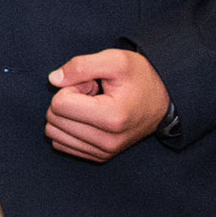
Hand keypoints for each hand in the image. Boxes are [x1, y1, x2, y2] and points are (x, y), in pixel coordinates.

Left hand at [44, 48, 172, 159]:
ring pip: (53, 133)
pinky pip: (60, 143)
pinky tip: (91, 118)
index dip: (71, 86)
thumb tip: (52, 79)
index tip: (92, 84)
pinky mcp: (98, 157)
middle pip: (54, 119)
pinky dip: (69, 128)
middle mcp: (107, 141)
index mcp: (112, 117)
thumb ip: (80, 66)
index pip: (59, 104)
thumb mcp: (115, 59)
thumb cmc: (139, 77)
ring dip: (68, 115)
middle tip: (93, 94)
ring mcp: (103, 152)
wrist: (162, 100)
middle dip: (68, 100)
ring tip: (93, 105)